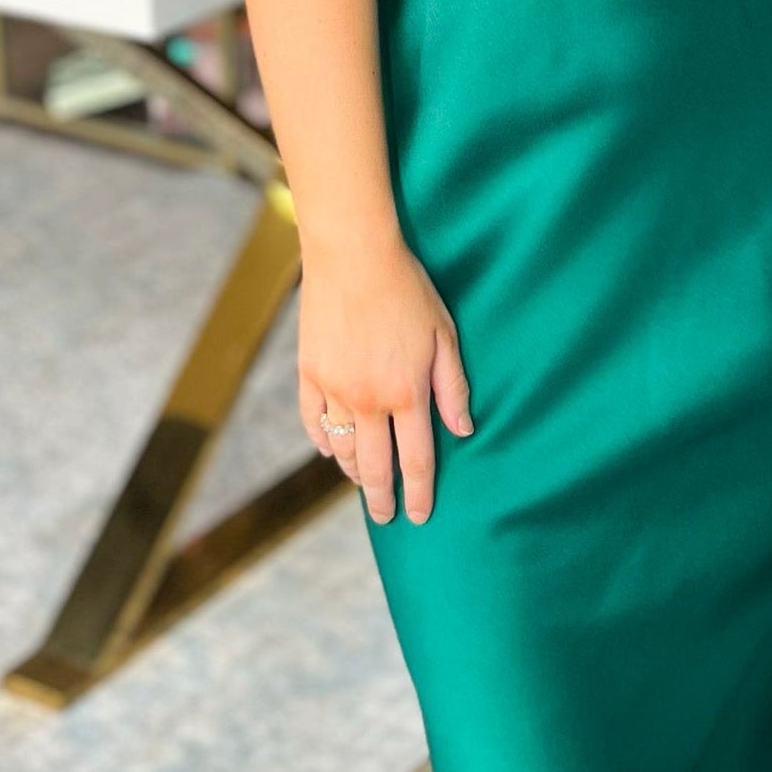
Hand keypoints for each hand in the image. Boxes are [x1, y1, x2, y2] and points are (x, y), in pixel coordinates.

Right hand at [298, 234, 472, 524]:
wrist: (352, 254)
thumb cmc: (407, 289)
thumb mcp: (444, 335)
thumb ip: (453, 387)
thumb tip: (463, 430)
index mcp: (406, 393)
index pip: (416, 460)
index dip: (420, 492)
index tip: (420, 516)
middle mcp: (368, 400)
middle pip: (375, 466)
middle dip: (382, 498)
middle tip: (386, 517)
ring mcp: (333, 388)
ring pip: (342, 448)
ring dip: (353, 472)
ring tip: (362, 484)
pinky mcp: (308, 371)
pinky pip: (312, 420)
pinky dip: (322, 440)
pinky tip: (330, 450)